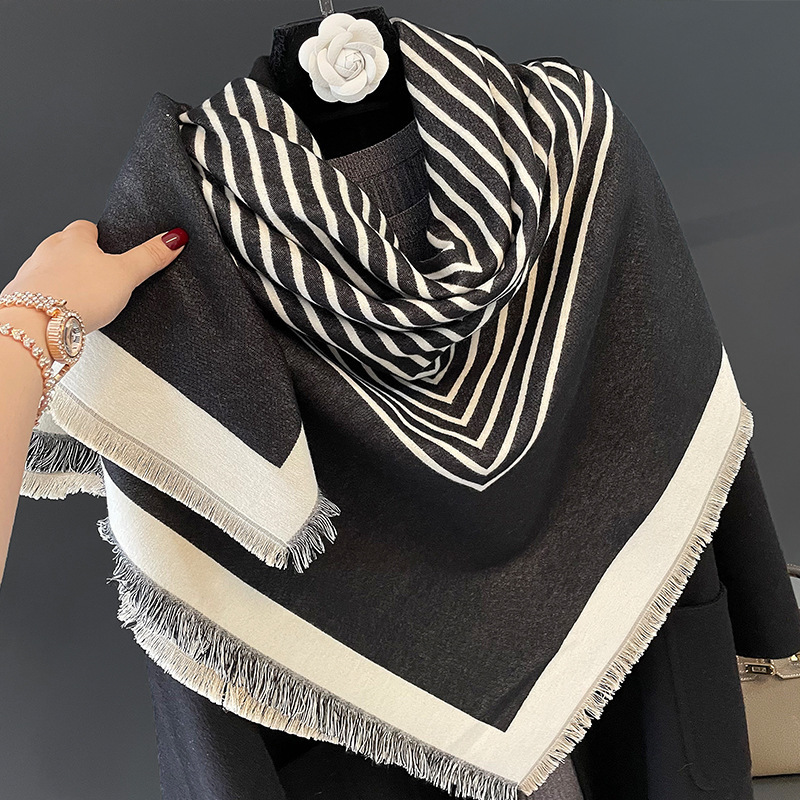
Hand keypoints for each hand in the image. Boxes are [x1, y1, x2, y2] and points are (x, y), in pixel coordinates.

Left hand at [2, 219, 188, 333]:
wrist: (37, 325)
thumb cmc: (75, 295)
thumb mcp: (125, 274)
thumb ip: (150, 256)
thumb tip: (174, 237)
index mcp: (74, 238)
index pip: (88, 227)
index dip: (101, 237)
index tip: (111, 246)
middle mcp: (48, 251)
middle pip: (68, 247)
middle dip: (83, 260)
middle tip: (102, 276)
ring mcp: (33, 273)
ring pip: (53, 271)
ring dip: (66, 281)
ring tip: (86, 298)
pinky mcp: (24, 297)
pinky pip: (42, 294)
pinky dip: (54, 300)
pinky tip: (67, 314)